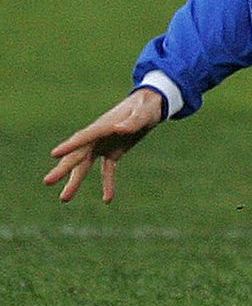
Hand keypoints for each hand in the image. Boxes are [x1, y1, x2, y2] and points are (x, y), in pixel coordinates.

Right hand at [44, 88, 165, 202]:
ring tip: (64, 199)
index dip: (70, 146)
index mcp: (103, 126)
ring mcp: (103, 145)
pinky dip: (107, 183)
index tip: (54, 154)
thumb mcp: (143, 113)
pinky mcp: (112, 152)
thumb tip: (119, 128)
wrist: (150, 105)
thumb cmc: (145, 107)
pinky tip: (107, 199)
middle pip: (78, 154)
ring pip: (85, 165)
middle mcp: (98, 137)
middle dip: (64, 168)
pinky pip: (107, 170)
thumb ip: (132, 122)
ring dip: (76, 181)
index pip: (84, 137)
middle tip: (47, 182)